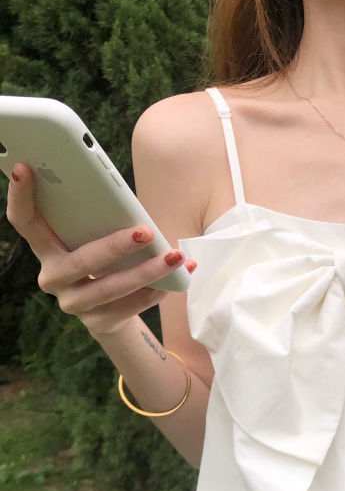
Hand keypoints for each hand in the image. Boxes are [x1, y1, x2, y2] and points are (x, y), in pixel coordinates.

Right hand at [5, 162, 195, 336]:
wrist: (110, 312)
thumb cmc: (104, 263)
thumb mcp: (95, 241)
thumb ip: (100, 225)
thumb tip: (131, 209)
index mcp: (46, 248)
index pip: (24, 222)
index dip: (20, 197)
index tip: (24, 168)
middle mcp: (53, 277)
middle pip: (82, 262)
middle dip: (116, 246)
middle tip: (146, 231)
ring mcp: (74, 303)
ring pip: (112, 288)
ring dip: (148, 272)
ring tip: (175, 257)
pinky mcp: (98, 322)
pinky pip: (132, 305)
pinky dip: (157, 291)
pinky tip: (177, 278)